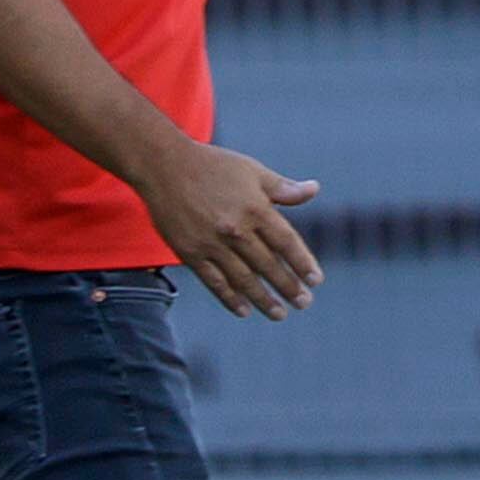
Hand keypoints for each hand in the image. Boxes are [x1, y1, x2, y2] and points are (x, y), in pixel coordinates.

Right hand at [138, 140, 323, 318]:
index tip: (316, 281)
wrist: (163, 166)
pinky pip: (214, 281)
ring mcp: (212, 244)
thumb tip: (314, 190)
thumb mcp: (252, 171)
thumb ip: (283, 188)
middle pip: (268, 265)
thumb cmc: (212, 165)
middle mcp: (236, 229)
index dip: (302, 263)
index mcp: (255, 208)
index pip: (286, 242)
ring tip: (279, 313)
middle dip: (288, 287)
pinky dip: (230, 298)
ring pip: (243, 279)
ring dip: (263, 299)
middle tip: (304, 303)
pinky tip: (244, 310)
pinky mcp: (190, 253)